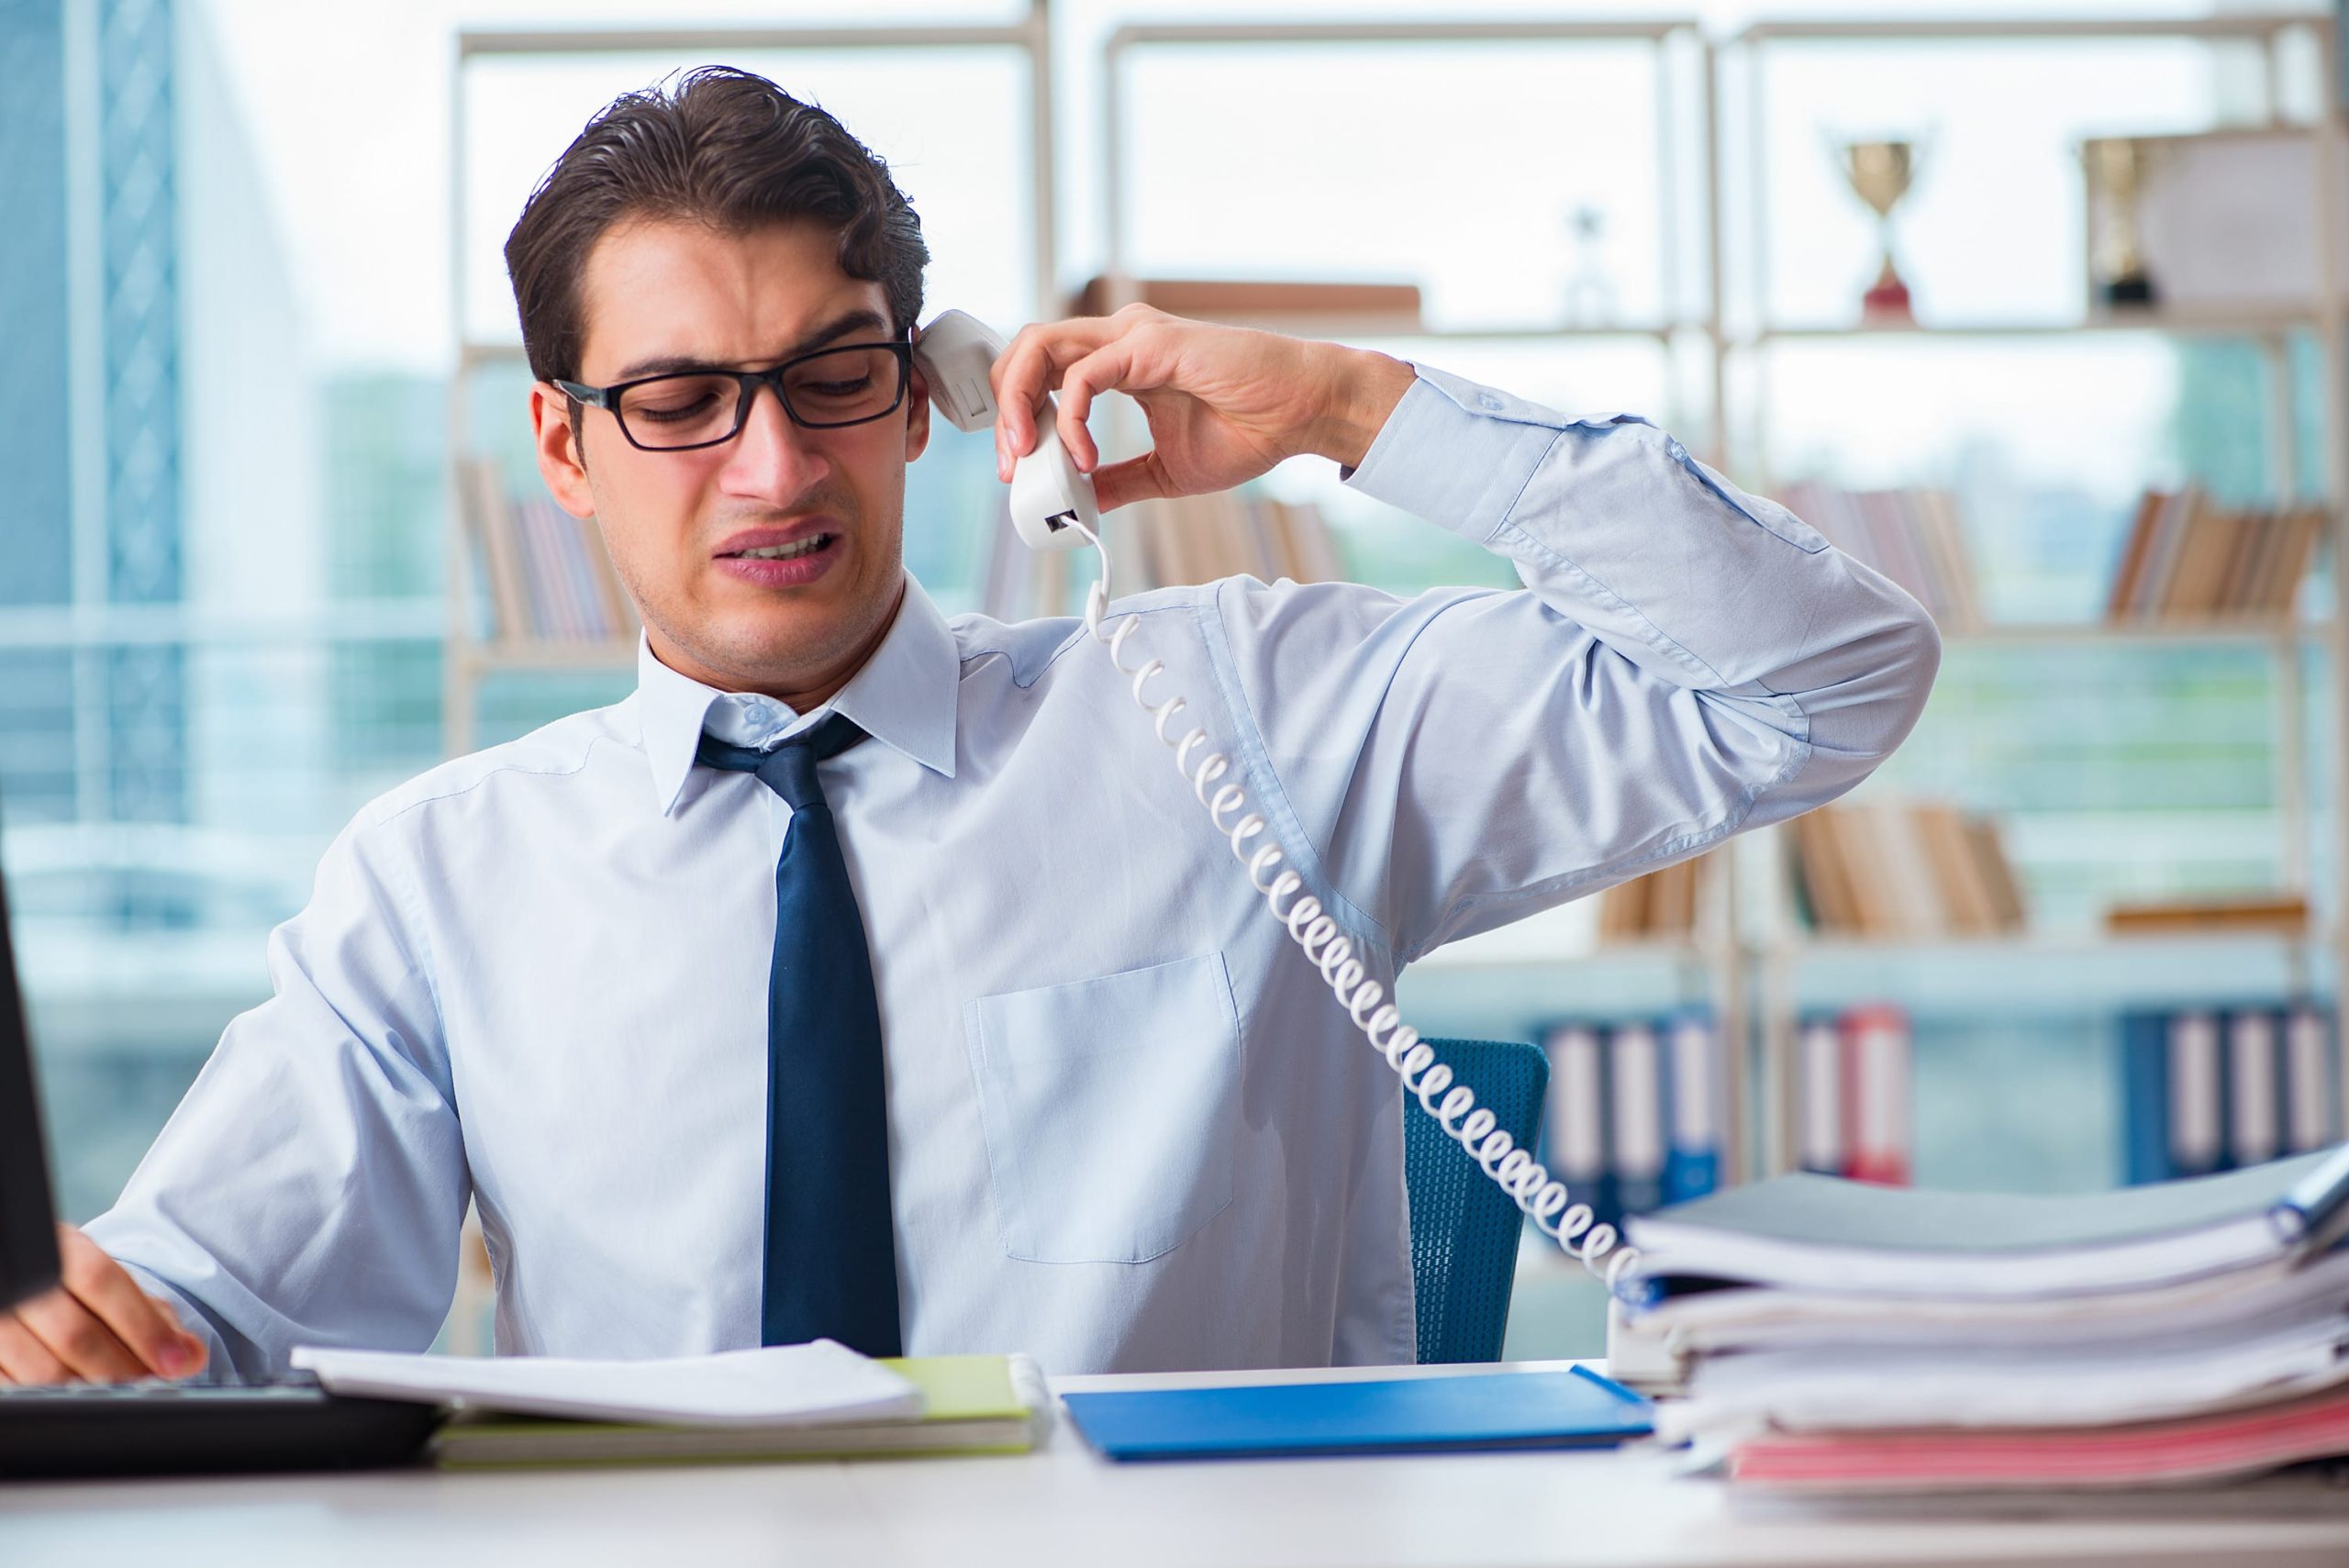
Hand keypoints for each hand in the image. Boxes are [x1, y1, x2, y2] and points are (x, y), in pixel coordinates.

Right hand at [0, 1226, 207, 1382]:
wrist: (16, 1287)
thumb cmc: (70, 1292)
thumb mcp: (112, 1288)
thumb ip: (154, 1316)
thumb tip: (190, 1355)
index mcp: (58, 1249)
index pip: (101, 1281)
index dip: (143, 1326)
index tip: (175, 1362)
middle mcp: (18, 1281)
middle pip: (74, 1333)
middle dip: (122, 1369)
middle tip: (149, 1386)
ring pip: (40, 1370)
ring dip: (89, 1391)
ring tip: (117, 1397)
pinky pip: (13, 1390)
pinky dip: (49, 1402)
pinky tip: (73, 1400)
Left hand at [988, 304, 1415, 512]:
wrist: (1301, 414)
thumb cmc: (1249, 430)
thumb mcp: (1165, 471)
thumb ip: (1119, 481)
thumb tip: (1080, 504)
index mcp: (1118, 361)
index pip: (1040, 372)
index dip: (1015, 417)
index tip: (1017, 470)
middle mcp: (1118, 338)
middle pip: (1025, 351)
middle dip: (1003, 409)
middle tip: (1012, 466)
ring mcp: (1132, 335)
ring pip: (1039, 347)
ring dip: (1019, 404)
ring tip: (1028, 455)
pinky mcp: (1150, 345)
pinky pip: (1084, 375)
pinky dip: (1072, 418)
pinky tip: (1084, 458)